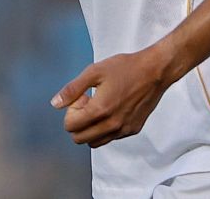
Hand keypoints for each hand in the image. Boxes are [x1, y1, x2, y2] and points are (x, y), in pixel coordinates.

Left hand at [53, 43, 182, 147]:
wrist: (155, 72)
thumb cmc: (125, 68)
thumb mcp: (93, 72)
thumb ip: (72, 89)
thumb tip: (55, 104)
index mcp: (100, 110)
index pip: (70, 127)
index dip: (70, 112)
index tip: (81, 97)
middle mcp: (112, 125)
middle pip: (80, 139)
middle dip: (77, 122)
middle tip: (87, 103)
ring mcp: (124, 130)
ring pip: (95, 142)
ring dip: (90, 128)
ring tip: (98, 107)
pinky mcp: (133, 130)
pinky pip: (110, 138)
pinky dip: (104, 129)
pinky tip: (111, 109)